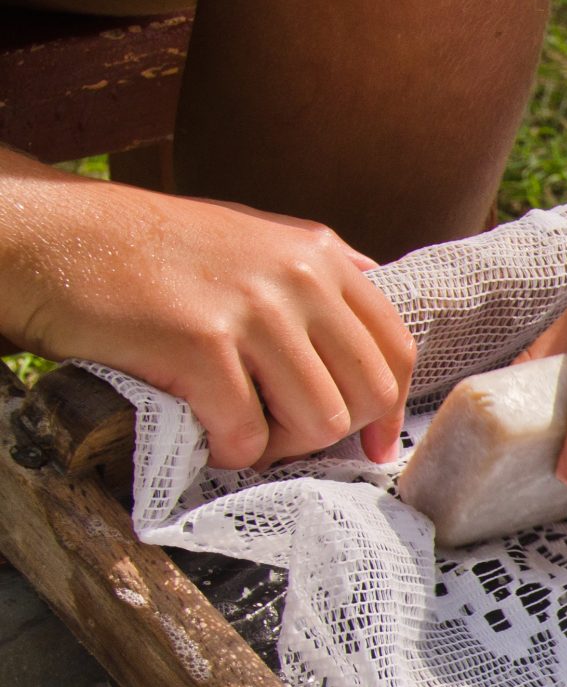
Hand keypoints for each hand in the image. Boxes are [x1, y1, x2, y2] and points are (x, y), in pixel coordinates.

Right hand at [0, 169, 414, 469]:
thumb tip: (376, 316)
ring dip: (280, 446)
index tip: (372, 444)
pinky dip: (230, 450)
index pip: (395, 349)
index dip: (390, 410)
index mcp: (321, 254)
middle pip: (368, 393)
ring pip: (319, 420)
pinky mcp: (200, 344)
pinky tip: (204, 432)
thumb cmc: (149, 248)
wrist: (51, 236)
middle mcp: (298, 277)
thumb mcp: (254, 238)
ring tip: (240, 431)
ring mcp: (253, 310)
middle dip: (333, 434)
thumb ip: (318, 276)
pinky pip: (248, 433)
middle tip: (285, 437)